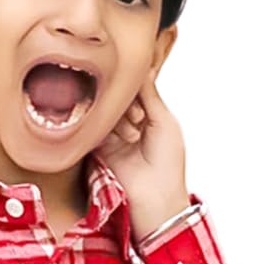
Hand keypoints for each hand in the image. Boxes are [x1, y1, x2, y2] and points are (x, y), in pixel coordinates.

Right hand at [99, 72, 190, 238]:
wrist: (154, 197)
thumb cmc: (168, 163)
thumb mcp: (164, 121)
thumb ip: (150, 92)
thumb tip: (143, 66)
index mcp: (148, 113)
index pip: (135, 87)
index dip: (138, 86)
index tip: (146, 97)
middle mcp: (128, 120)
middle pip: (119, 94)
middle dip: (130, 103)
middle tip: (141, 120)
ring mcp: (113, 132)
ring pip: (108, 107)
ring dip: (122, 118)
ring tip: (134, 137)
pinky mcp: (99, 144)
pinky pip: (96, 123)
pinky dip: (109, 127)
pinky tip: (124, 139)